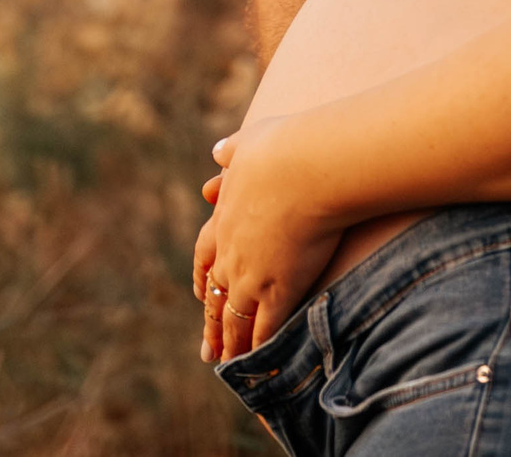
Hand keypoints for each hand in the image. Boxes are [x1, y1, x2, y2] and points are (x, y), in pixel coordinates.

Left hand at [190, 118, 342, 362]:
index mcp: (224, 218)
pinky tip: (260, 367)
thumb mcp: (250, 143)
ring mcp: (252, 275)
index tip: (202, 292)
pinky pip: (265, 329)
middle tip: (207, 350)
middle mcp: (231, 252)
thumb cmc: (285, 148)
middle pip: (216, 296)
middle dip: (212, 324)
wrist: (308, 166)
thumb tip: (217, 152)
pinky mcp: (278, 290)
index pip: (206, 255)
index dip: (204, 276)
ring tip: (226, 366)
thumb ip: (233, 151)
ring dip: (231, 344)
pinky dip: (260, 350)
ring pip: (236, 319)